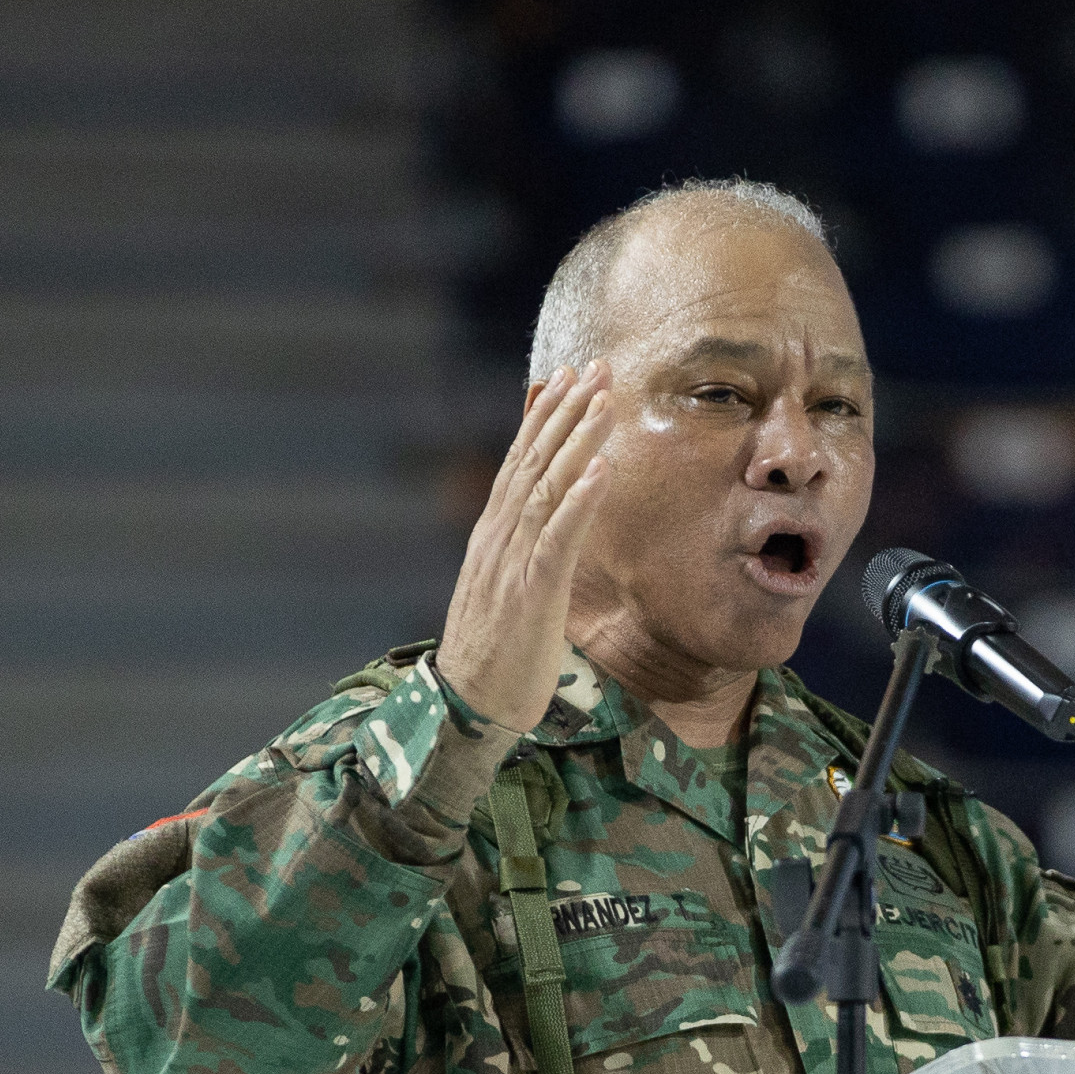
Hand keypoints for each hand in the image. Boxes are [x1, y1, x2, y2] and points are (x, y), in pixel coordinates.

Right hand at [436, 366, 612, 732]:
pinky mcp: (529, 594)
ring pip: (547, 488)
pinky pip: (557, 539)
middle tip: (600, 367)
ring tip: (606, 401)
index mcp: (495, 536)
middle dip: (568, 411)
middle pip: (534, 461)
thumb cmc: (498, 654)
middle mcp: (498, 538)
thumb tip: (545, 524)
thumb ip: (525, 552)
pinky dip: (579, 501)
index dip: (547, 417)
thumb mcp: (510, 590)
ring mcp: (511, 563)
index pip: (522, 462)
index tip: (573, 377)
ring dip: (578, 441)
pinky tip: (601, 470)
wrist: (469, 707)